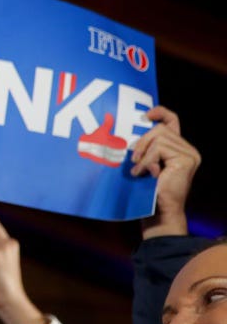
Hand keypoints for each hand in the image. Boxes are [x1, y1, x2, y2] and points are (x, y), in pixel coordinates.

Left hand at [132, 106, 199, 237]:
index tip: (145, 115)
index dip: (160, 113)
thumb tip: (133, 131)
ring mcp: (190, 153)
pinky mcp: (186, 159)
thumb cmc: (149, 189)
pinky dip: (147, 160)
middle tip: (134, 159)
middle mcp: (188, 149)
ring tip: (139, 170)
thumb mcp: (146, 162)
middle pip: (160, 129)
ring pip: (159, 138)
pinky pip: (159, 149)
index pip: (172, 121)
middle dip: (142, 141)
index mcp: (179, 147)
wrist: (159, 210)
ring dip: (144, 153)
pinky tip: (144, 173)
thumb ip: (147, 147)